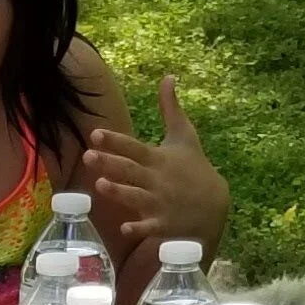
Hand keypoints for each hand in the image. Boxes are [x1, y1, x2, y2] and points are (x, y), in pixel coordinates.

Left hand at [82, 76, 231, 304]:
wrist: (216, 205)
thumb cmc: (195, 168)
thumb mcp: (185, 136)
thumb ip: (171, 108)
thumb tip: (168, 76)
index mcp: (158, 158)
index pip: (133, 147)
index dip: (114, 140)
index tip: (95, 133)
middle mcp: (156, 179)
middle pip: (130, 170)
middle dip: (110, 162)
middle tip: (87, 155)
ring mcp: (160, 203)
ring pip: (136, 197)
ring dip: (119, 192)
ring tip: (99, 185)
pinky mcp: (165, 224)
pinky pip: (150, 227)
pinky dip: (139, 228)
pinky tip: (125, 229)